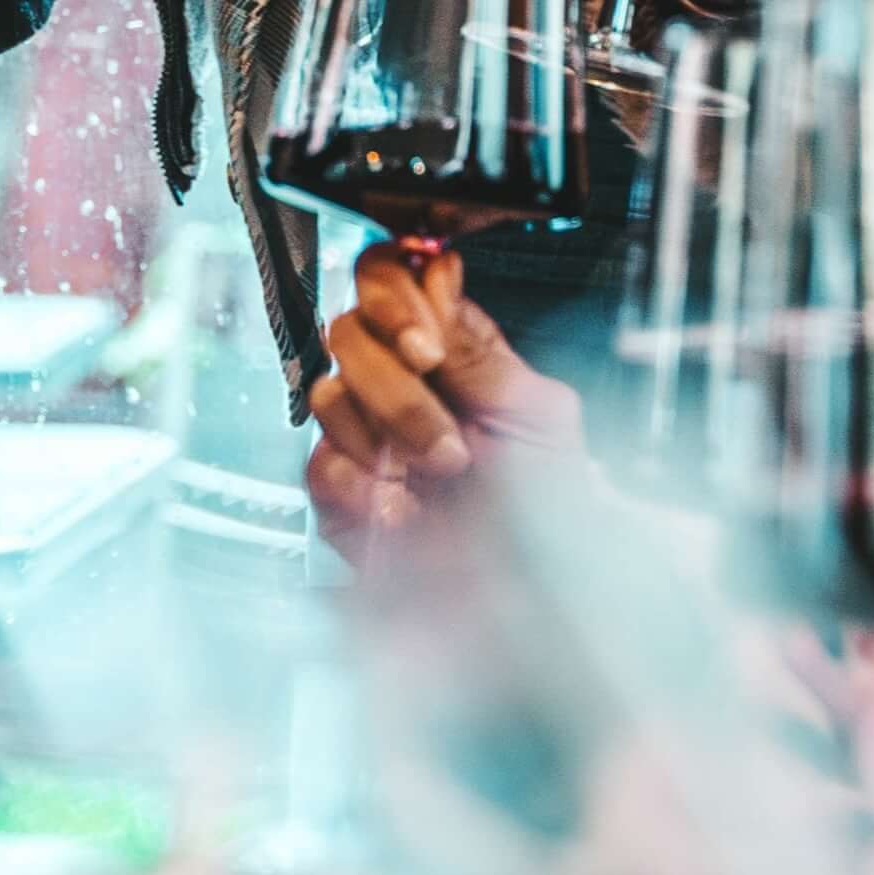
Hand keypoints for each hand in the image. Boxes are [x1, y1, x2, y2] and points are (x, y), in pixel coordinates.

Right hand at [302, 242, 577, 556]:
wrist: (536, 596)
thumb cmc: (554, 507)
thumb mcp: (540, 415)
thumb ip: (480, 349)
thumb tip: (434, 277)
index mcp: (450, 349)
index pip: (390, 280)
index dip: (395, 299)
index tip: (427, 346)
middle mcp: (398, 382)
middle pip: (349, 331)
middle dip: (400, 387)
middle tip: (448, 435)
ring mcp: (363, 434)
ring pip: (328, 393)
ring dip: (390, 437)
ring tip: (442, 476)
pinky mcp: (340, 492)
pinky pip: (319, 465)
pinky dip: (363, 488)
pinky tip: (405, 510)